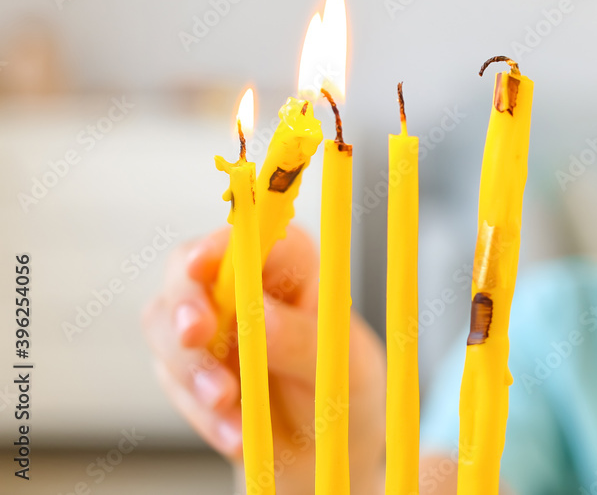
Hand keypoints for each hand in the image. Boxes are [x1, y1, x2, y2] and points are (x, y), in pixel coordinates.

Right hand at [143, 224, 386, 492]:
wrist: (326, 448)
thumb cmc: (343, 387)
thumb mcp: (342, 364)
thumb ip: (302, 339)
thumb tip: (260, 316)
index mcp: (289, 261)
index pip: (247, 235)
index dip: (218, 244)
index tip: (201, 266)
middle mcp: (241, 284)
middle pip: (188, 272)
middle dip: (186, 304)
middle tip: (197, 335)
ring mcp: (208, 323)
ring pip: (166, 325)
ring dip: (192, 367)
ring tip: (229, 405)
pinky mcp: (186, 366)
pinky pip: (173, 381)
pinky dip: (199, 411)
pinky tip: (235, 433)